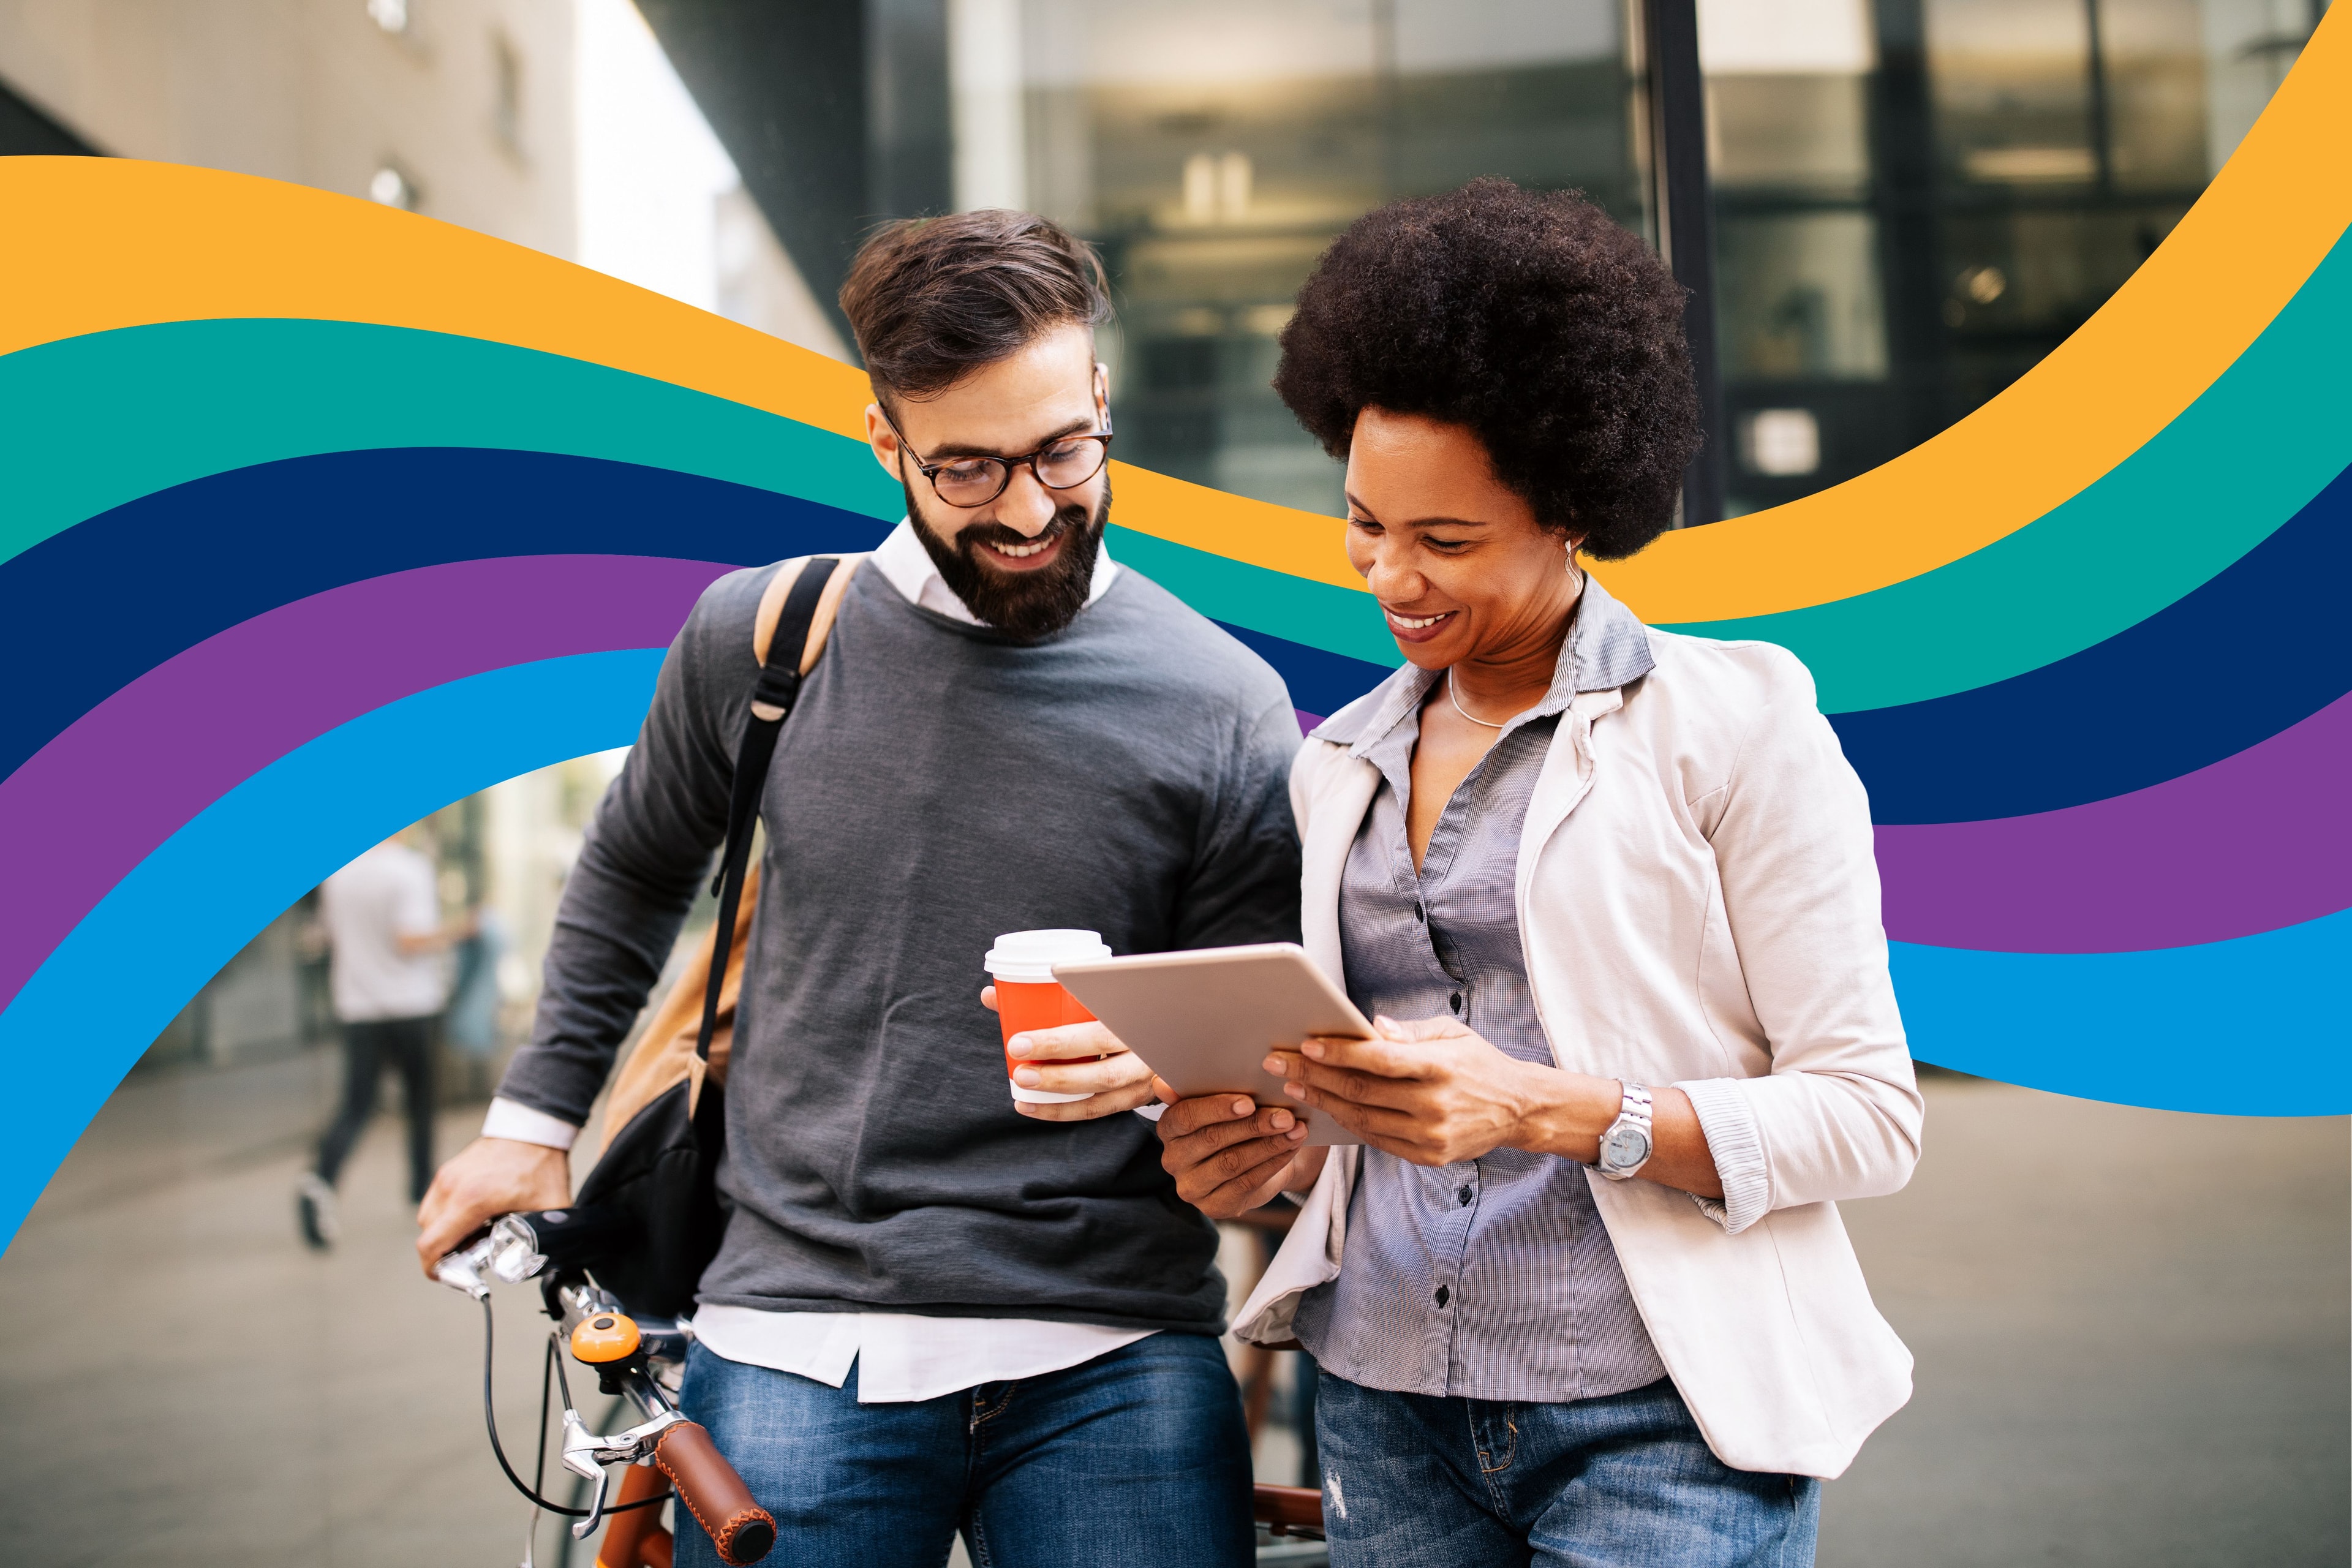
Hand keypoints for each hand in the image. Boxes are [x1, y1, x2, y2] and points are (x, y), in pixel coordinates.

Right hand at [414, 1136, 571, 1275]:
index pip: (432, 1245)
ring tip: (473, 1238)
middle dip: (444, 1253)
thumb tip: (544, 1261)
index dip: (435, 1270)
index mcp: (472, 1200)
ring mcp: (447, 1177)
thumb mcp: (550, 1208)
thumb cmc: (540, 1164)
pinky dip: (447, 1217)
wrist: (535, 1128)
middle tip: (470, 1258)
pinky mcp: (449, 1171)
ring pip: (429, 1219)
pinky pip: (436, 1203)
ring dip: (445, 1234)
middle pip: (428, 1236)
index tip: (449, 1277)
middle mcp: (452, 1188)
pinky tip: (472, 1219)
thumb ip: (547, 1238)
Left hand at [980, 985, 1159, 1121]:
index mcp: (1137, 1015)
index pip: (1101, 1022)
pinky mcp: (1135, 1097)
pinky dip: (1062, 1111)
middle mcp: (1145, 1048)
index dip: (1060, 1034)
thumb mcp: (1098, 993)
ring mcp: (1144, 1077)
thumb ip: (1047, 994)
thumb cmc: (1122, 1007)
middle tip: (1018, 1059)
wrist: (1172, 1031)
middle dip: (1056, 1064)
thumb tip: (991, 996)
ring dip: (1057, 1094)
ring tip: (1022, 1088)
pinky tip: (1032, 1107)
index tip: (1020, 1038)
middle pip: (1102, 1061)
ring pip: (1101, 1091)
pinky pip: (1098, 1108)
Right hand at [1157, 1093, 1326, 1216]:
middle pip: (1212, 1140)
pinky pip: (1245, 1184)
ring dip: (1268, 1145)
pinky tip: (1291, 1149)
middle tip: (1285, 1116)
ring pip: (1231, 1163)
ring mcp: (1191, 1187)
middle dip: (1252, 1126)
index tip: (1249, 1102)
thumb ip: (1198, 1088)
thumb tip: (1162, 1082)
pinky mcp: (1213, 1207)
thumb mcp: (1220, 1101)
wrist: (1255, 1158)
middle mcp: (1172, 1160)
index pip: (1185, 1117)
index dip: (1217, 1109)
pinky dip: (1272, 1164)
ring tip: (1295, 1131)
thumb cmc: (1234, 1120)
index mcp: (1168, 1128)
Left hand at [1271, 1015, 1613, 1167]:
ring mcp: (1430, 1135)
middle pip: (1361, 1091)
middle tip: (1279, 1064)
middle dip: (1314, 1076)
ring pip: (1362, 1119)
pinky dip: (1347, 1124)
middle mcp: (1433, 1104)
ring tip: (1293, 1087)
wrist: (1518, 1109)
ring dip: (1322, 1102)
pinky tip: (1325, 1109)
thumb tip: (1371, 1027)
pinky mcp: (1428, 1156)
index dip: (1339, 1053)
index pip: (1378, 1060)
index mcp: (1439, 1066)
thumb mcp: (1451, 1034)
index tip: (1306, 1044)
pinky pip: (1376, 1140)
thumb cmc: (1478, 1062)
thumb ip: (1409, 1032)